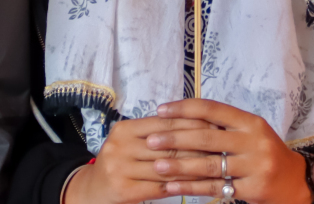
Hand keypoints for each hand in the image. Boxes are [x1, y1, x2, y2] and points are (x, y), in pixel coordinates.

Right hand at [64, 115, 215, 203]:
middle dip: (198, 146)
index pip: (165, 123)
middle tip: (222, 147)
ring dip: (194, 168)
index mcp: (124, 129)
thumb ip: (155, 133)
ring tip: (216, 167)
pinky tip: (198, 186)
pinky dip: (182, 186)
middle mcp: (120, 146)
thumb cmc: (119, 164)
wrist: (92, 191)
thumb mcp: (130, 142)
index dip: (192, 124)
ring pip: (167, 167)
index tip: (215, 125)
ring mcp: (120, 168)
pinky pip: (160, 187)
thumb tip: (197, 122)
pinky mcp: (124, 190)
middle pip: (168, 145)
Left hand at [145, 98, 311, 203]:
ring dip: (179, 166)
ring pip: (209, 165)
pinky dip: (191, 187)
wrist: (295, 182)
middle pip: (207, 138)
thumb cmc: (264, 154)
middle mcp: (254, 142)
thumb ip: (224, 126)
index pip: (213, 110)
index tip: (161, 110)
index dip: (184, 108)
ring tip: (157, 165)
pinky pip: (215, 188)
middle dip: (176, 139)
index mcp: (251, 122)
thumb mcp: (251, 133)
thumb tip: (182, 117)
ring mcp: (255, 166)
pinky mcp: (253, 189)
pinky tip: (172, 186)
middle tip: (151, 140)